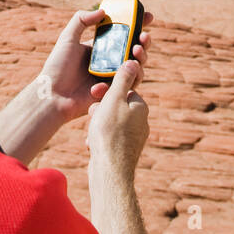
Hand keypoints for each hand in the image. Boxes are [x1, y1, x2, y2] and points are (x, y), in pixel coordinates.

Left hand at [37, 7, 153, 123]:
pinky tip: (125, 69)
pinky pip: (130, 83)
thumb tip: (102, 11)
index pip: (122, 33)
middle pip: (134, 49)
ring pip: (137, 65)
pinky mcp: (114, 91)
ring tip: (136, 51)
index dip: (138, 24)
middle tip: (144, 36)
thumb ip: (81, 20)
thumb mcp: (67, 38)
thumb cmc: (57, 67)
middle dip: (144, 41)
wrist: (53, 95)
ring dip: (142, 57)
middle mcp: (109, 61)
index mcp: (100, 47)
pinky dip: (132, 75)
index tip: (148, 16)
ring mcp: (113, 76)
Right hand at [86, 58, 148, 175]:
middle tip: (92, 114)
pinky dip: (100, 139)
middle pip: (116, 106)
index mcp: (140, 107)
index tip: (95, 93)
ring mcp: (134, 138)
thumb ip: (122, 79)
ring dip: (98, 124)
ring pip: (111, 123)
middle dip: (101, 108)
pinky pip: (109, 138)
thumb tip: (133, 61)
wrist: (109, 171)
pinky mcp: (125, 151)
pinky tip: (93, 145)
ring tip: (93, 132)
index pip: (123, 90)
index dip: (106, 90)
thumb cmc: (109, 133)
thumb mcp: (113, 99)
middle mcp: (141, 122)